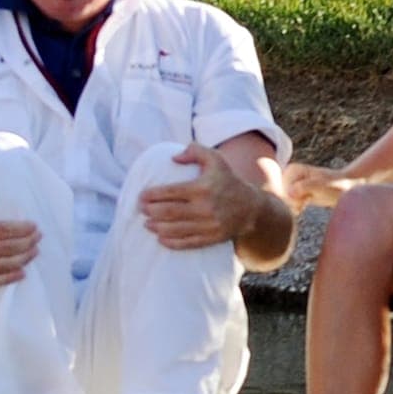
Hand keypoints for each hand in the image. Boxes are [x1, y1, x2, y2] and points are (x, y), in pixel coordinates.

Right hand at [0, 182, 39, 286]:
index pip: (5, 231)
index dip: (23, 229)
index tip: (35, 226)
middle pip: (10, 248)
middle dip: (28, 243)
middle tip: (39, 237)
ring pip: (6, 264)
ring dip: (24, 258)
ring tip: (35, 251)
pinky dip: (10, 277)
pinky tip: (22, 272)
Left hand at [138, 143, 256, 249]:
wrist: (251, 208)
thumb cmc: (228, 181)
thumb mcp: (216, 159)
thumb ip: (195, 151)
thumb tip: (174, 158)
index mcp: (202, 187)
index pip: (170, 192)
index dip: (152, 195)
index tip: (141, 196)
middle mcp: (205, 207)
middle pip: (169, 212)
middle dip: (151, 211)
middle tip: (141, 209)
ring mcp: (208, 225)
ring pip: (175, 228)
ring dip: (157, 227)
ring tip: (147, 224)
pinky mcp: (211, 238)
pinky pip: (187, 242)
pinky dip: (171, 242)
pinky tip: (160, 238)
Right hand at [284, 161, 359, 210]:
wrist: (345, 189)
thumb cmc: (334, 185)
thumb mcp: (320, 185)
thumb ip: (304, 187)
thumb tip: (289, 193)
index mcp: (292, 169)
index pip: (283, 189)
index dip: (293, 197)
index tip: (307, 195)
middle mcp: (289, 175)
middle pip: (281, 196)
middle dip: (293, 202)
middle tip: (307, 198)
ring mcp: (291, 185)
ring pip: (284, 202)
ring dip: (295, 205)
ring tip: (307, 200)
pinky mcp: (295, 194)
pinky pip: (288, 206)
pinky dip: (296, 208)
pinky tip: (304, 205)